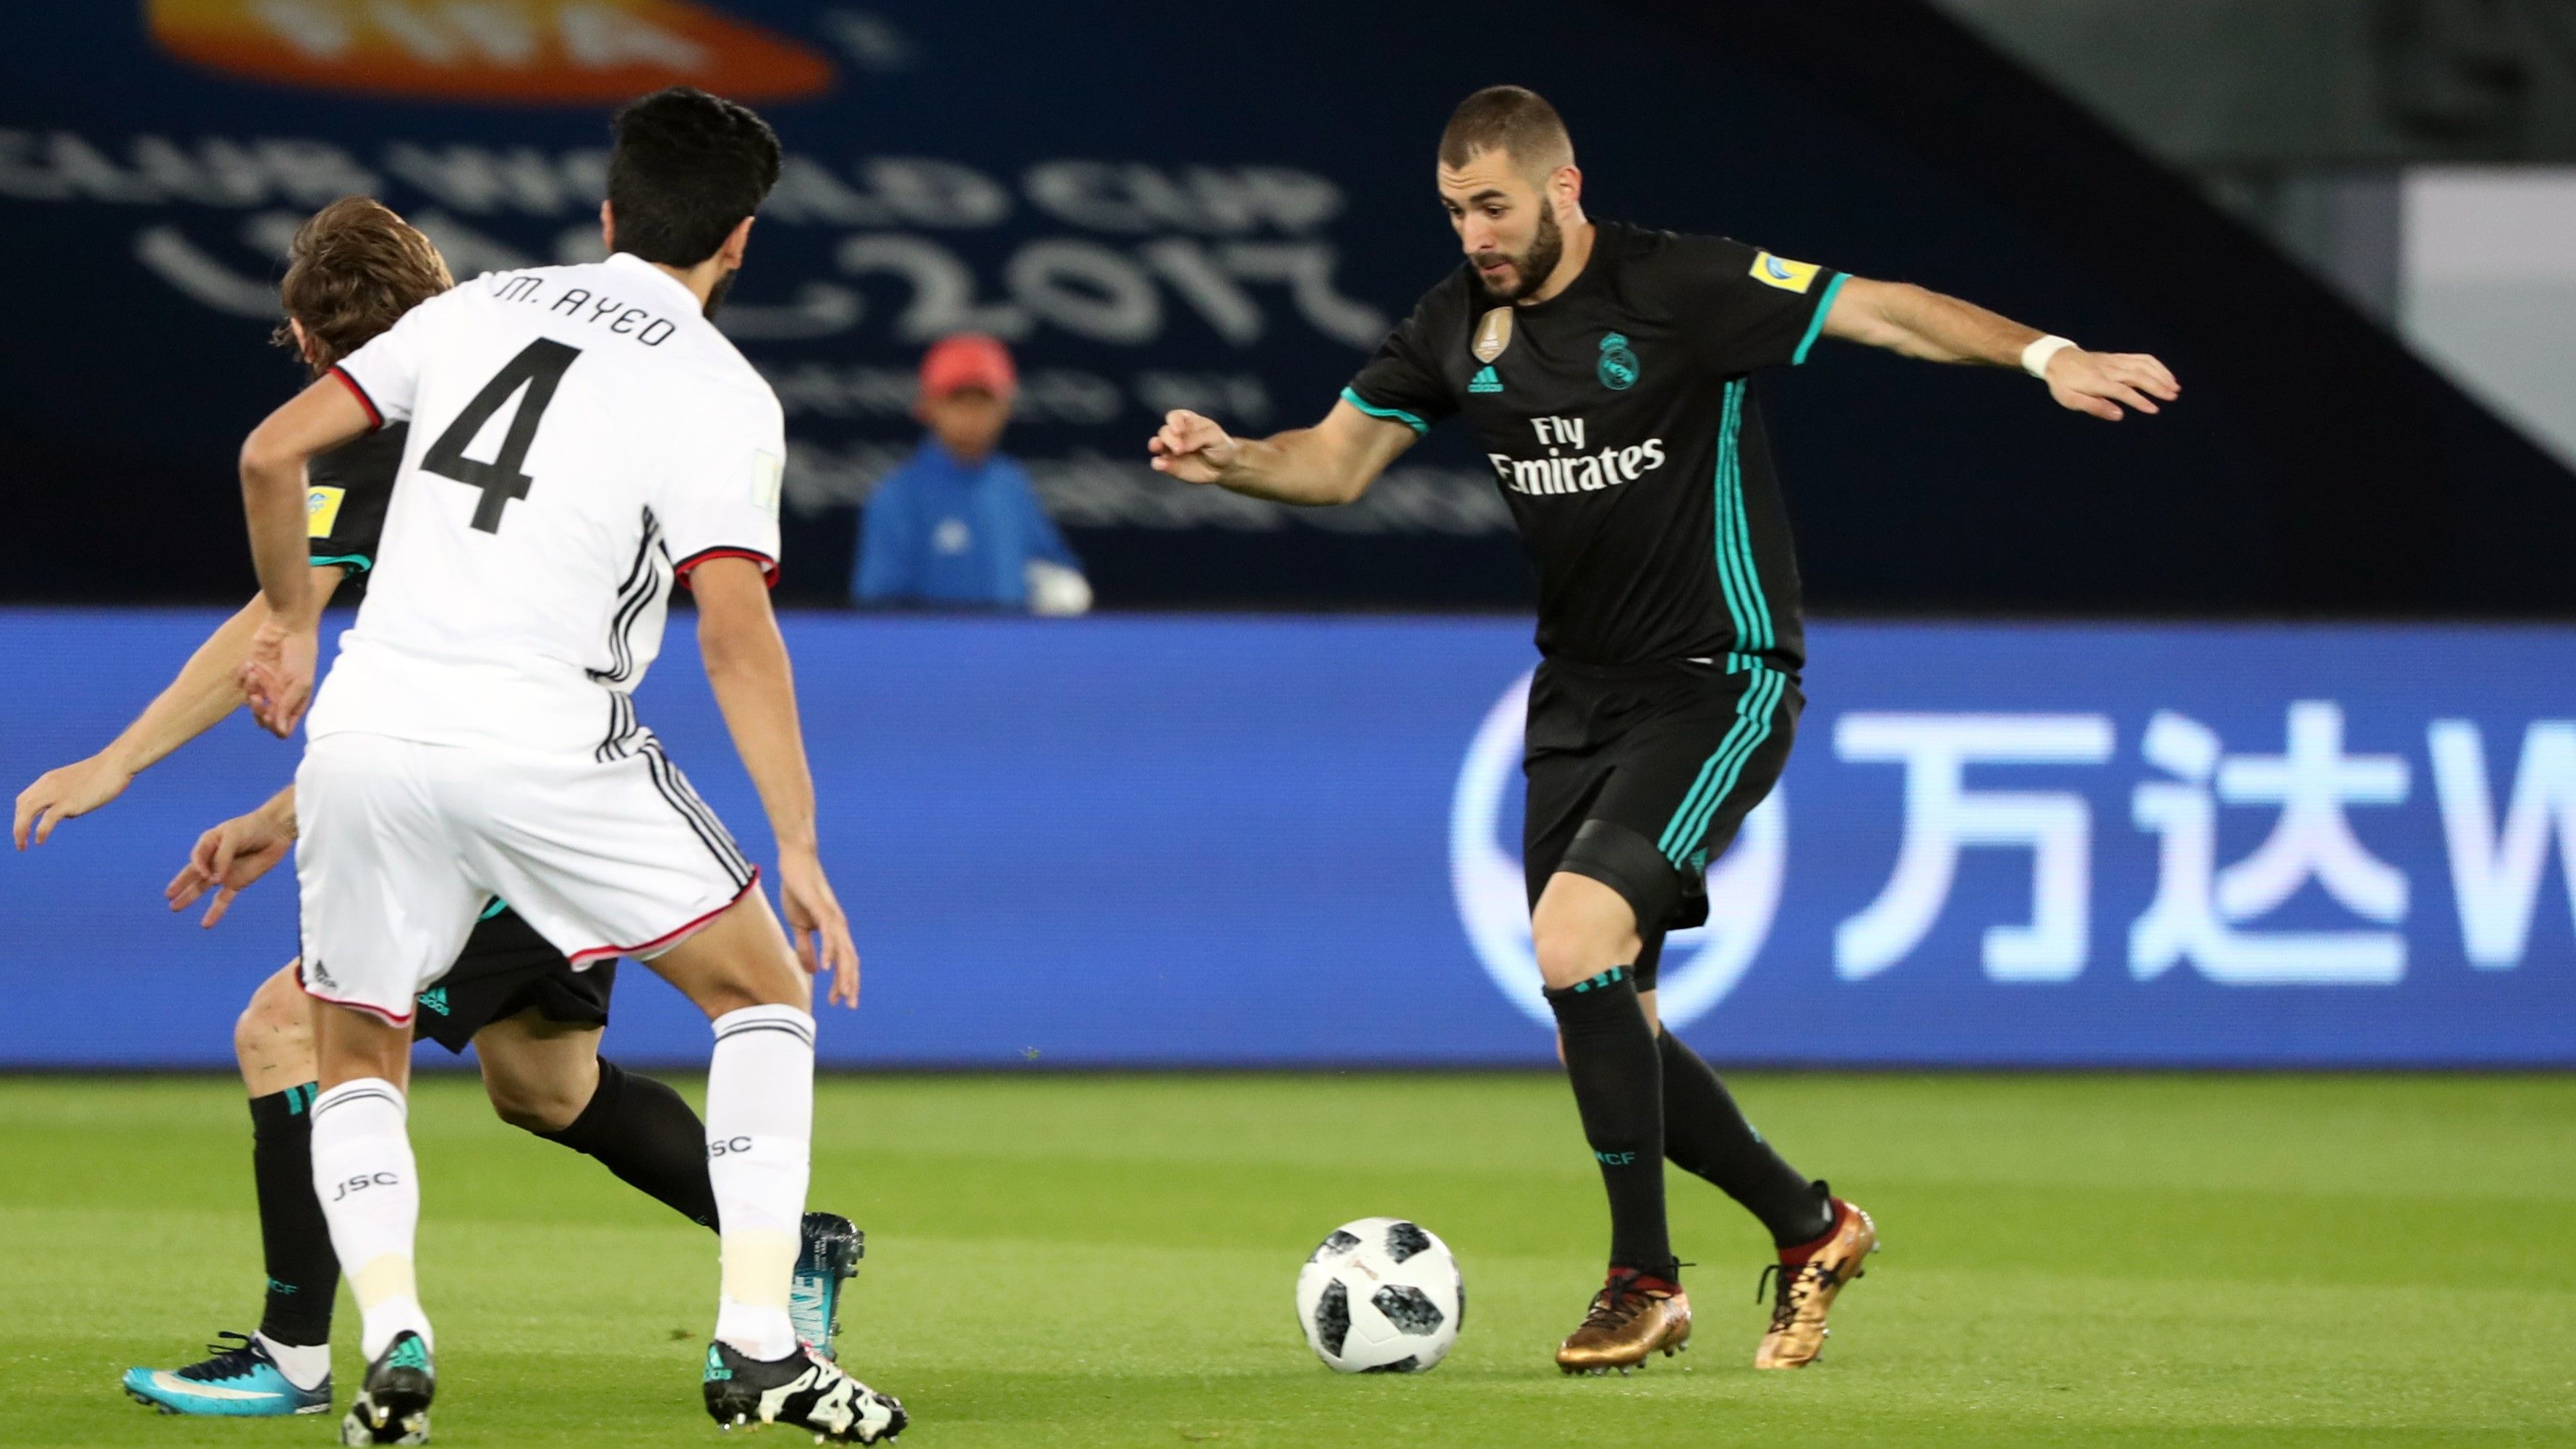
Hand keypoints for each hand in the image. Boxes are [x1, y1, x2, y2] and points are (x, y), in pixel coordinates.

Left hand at [13, 753, 134, 848]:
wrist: (116, 764)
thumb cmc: (104, 772)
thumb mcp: (78, 781)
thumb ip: (67, 794)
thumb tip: (68, 811)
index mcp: (49, 780)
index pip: (24, 799)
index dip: (20, 816)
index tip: (25, 828)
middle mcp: (48, 786)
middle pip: (21, 808)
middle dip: (17, 827)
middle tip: (20, 843)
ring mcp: (58, 794)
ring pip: (27, 813)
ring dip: (20, 831)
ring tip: (22, 846)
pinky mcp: (69, 803)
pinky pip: (47, 820)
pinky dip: (40, 832)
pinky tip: (40, 841)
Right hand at [166, 805, 293, 927]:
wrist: (276, 830)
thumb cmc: (252, 827)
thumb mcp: (234, 837)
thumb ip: (223, 857)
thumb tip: (215, 880)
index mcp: (208, 843)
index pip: (196, 858)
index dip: (198, 867)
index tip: (206, 873)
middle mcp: (213, 859)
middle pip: (193, 874)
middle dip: (180, 884)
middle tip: (168, 896)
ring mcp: (224, 872)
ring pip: (203, 887)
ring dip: (189, 897)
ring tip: (174, 907)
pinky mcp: (237, 882)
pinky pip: (223, 899)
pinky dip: (215, 911)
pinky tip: (206, 924)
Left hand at [237, 613, 318, 737]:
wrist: (288, 626)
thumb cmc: (300, 654)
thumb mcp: (300, 682)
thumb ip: (288, 707)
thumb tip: (281, 732)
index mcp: (295, 702)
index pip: (283, 728)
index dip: (274, 726)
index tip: (270, 713)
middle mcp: (279, 697)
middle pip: (264, 720)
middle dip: (258, 711)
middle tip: (257, 697)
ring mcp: (265, 685)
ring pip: (250, 703)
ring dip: (250, 689)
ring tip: (255, 672)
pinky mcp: (252, 673)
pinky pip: (242, 685)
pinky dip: (244, 677)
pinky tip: (250, 665)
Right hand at [775, 847, 859, 1008]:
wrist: (795, 865)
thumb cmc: (798, 893)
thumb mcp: (799, 926)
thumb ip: (805, 948)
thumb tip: (812, 971)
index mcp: (834, 931)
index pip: (844, 962)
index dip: (842, 982)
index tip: (837, 1001)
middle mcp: (838, 926)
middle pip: (850, 960)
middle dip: (850, 984)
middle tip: (850, 1005)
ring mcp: (832, 917)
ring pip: (843, 950)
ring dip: (844, 973)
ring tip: (844, 993)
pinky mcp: (822, 908)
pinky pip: (828, 933)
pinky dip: (829, 950)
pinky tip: (827, 965)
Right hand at [1147, 409, 1238, 483]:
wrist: (1224, 467)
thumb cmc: (1219, 446)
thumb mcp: (1214, 436)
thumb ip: (1197, 438)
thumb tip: (1179, 447)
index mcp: (1186, 421)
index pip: (1174, 417)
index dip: (1174, 422)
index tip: (1179, 430)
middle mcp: (1175, 434)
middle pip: (1165, 431)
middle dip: (1169, 438)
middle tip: (1178, 449)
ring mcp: (1170, 449)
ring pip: (1156, 444)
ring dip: (1156, 446)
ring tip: (1158, 449)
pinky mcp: (1169, 465)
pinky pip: (1158, 463)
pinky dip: (1157, 463)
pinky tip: (1161, 465)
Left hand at [2045, 349, 2179, 420]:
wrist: (2057, 359)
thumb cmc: (2063, 384)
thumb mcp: (2070, 400)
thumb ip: (2094, 407)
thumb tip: (2119, 415)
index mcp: (2097, 382)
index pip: (2123, 391)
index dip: (2139, 400)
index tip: (2154, 409)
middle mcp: (2109, 369)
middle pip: (2138, 376)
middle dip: (2157, 386)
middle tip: (2173, 396)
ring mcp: (2115, 360)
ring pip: (2142, 365)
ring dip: (2160, 374)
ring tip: (2174, 386)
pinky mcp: (2118, 356)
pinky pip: (2140, 358)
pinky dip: (2156, 365)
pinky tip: (2165, 374)